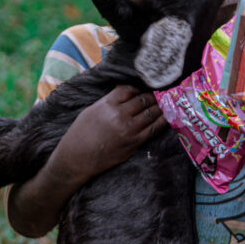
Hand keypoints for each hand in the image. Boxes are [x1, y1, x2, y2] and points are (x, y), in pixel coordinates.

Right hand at [7, 85, 167, 237]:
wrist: (78, 158)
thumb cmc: (81, 133)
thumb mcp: (92, 110)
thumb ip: (109, 100)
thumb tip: (124, 91)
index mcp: (108, 103)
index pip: (130, 89)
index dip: (139, 86)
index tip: (145, 85)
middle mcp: (120, 114)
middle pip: (143, 99)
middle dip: (152, 95)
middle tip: (159, 91)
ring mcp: (129, 129)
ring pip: (151, 112)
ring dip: (159, 105)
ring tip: (165, 101)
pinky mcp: (135, 142)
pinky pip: (153, 128)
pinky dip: (162, 120)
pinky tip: (166, 115)